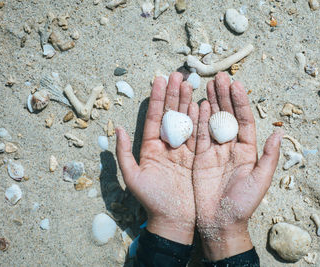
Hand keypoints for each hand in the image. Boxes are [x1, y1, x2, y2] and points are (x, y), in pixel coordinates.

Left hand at [115, 72, 198, 244]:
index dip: (157, 98)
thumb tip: (117, 128)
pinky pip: (199, 136)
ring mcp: (183, 150)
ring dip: (187, 103)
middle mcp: (167, 145)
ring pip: (185, 121)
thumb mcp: (133, 178)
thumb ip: (123, 153)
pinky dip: (200, 120)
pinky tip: (202, 105)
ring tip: (190, 84)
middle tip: (178, 75)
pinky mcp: (197, 157)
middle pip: (170, 115)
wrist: (174, 220)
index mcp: (150, 147)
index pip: (154, 117)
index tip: (160, 79)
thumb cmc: (152, 201)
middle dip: (173, 95)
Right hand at [193, 72, 282, 259]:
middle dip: (223, 96)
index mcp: (248, 150)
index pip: (244, 120)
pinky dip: (197, 120)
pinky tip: (198, 104)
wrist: (220, 222)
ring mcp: (214, 151)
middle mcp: (231, 147)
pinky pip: (198, 135)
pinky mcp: (199, 158)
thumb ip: (269, 157)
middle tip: (218, 76)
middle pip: (227, 116)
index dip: (240, 102)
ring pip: (212, 121)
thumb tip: (279, 133)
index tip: (235, 84)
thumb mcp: (260, 181)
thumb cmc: (243, 204)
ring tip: (208, 83)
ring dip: (210, 102)